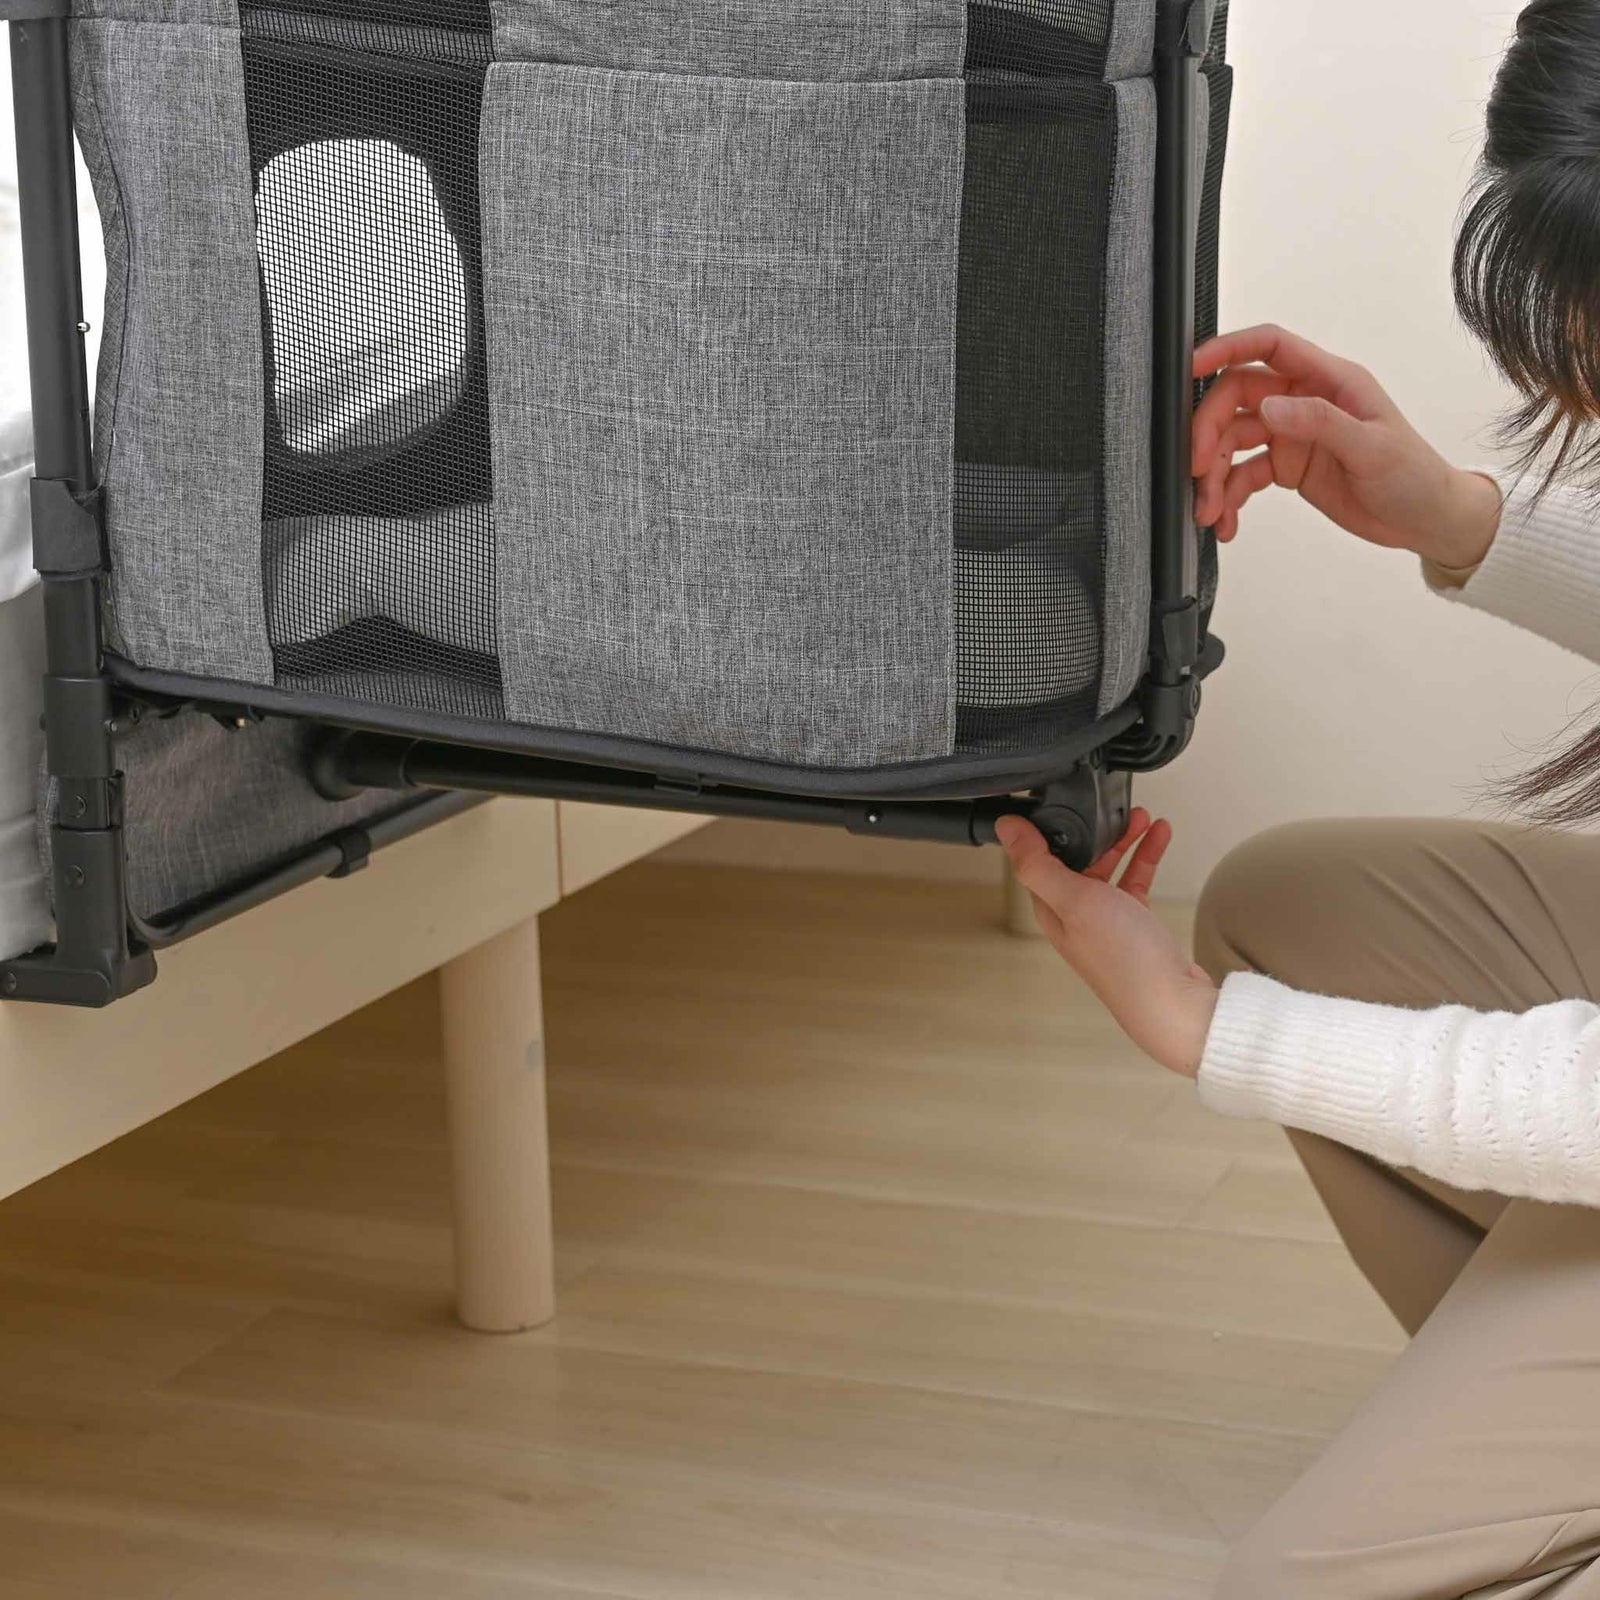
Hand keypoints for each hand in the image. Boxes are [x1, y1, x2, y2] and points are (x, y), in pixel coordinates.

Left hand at [997, 810, 1217, 1079]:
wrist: (1172, 1003)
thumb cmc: (1124, 959)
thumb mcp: (1074, 900)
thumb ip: (1039, 864)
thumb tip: (1006, 829)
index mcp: (1051, 909)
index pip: (1039, 859)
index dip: (1051, 827)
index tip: (1063, 800)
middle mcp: (1074, 915)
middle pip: (1078, 860)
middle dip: (1095, 830)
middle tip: (1116, 806)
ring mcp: (1105, 921)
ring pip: (1109, 868)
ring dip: (1124, 840)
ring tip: (1143, 816)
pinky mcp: (1133, 926)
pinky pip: (1134, 882)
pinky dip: (1145, 858)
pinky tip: (1159, 838)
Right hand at [1192, 324, 1502, 568]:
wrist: (1424, 519)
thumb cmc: (1413, 475)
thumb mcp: (1372, 447)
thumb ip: (1320, 422)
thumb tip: (1270, 406)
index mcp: (1329, 381)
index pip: (1270, 347)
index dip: (1228, 349)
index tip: (1192, 367)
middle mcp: (1304, 401)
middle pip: (1236, 399)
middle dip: (1210, 434)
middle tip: (1199, 470)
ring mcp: (1292, 434)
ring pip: (1232, 442)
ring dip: (1213, 476)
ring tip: (1210, 511)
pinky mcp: (1285, 467)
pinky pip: (1242, 476)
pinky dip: (1229, 499)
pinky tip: (1227, 522)